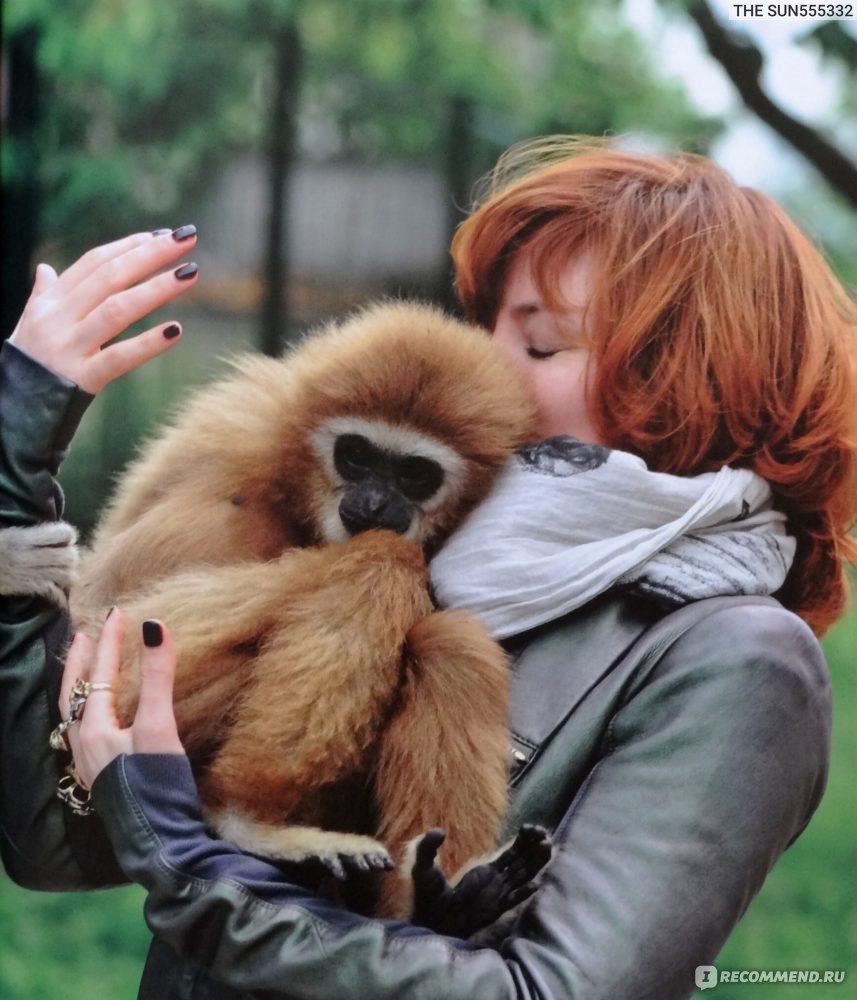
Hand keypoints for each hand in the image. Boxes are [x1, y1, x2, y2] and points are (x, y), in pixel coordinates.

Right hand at [10, 227, 198, 392]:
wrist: (12, 411)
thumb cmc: (29, 365)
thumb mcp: (30, 325)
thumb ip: (43, 295)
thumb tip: (45, 268)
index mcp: (50, 302)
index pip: (94, 263)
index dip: (129, 246)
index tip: (163, 235)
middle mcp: (58, 319)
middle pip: (109, 277)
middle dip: (150, 254)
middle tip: (187, 238)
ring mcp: (70, 348)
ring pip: (116, 310)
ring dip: (156, 289)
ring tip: (189, 274)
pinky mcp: (82, 378)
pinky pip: (119, 358)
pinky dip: (148, 344)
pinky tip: (176, 330)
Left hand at [60, 608, 184, 788]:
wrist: (159, 843)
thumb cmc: (157, 786)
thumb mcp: (159, 726)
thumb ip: (156, 676)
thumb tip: (153, 626)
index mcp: (94, 729)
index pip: (100, 673)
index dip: (112, 640)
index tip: (121, 612)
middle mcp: (84, 745)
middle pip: (74, 693)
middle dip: (82, 661)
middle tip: (87, 634)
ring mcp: (91, 763)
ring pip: (76, 713)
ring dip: (82, 685)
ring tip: (90, 669)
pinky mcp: (103, 776)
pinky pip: (85, 731)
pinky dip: (90, 710)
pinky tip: (104, 716)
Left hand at [410, 824, 552, 937]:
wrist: (427, 922)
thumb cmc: (426, 897)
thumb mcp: (423, 866)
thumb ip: (427, 847)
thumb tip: (438, 832)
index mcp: (484, 872)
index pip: (510, 854)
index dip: (522, 841)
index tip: (531, 827)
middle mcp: (494, 883)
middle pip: (521, 864)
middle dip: (534, 849)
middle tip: (545, 833)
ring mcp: (495, 896)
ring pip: (522, 877)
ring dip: (535, 864)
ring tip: (548, 847)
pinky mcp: (492, 910)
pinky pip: (512, 901)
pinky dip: (524, 893)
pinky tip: (536, 885)